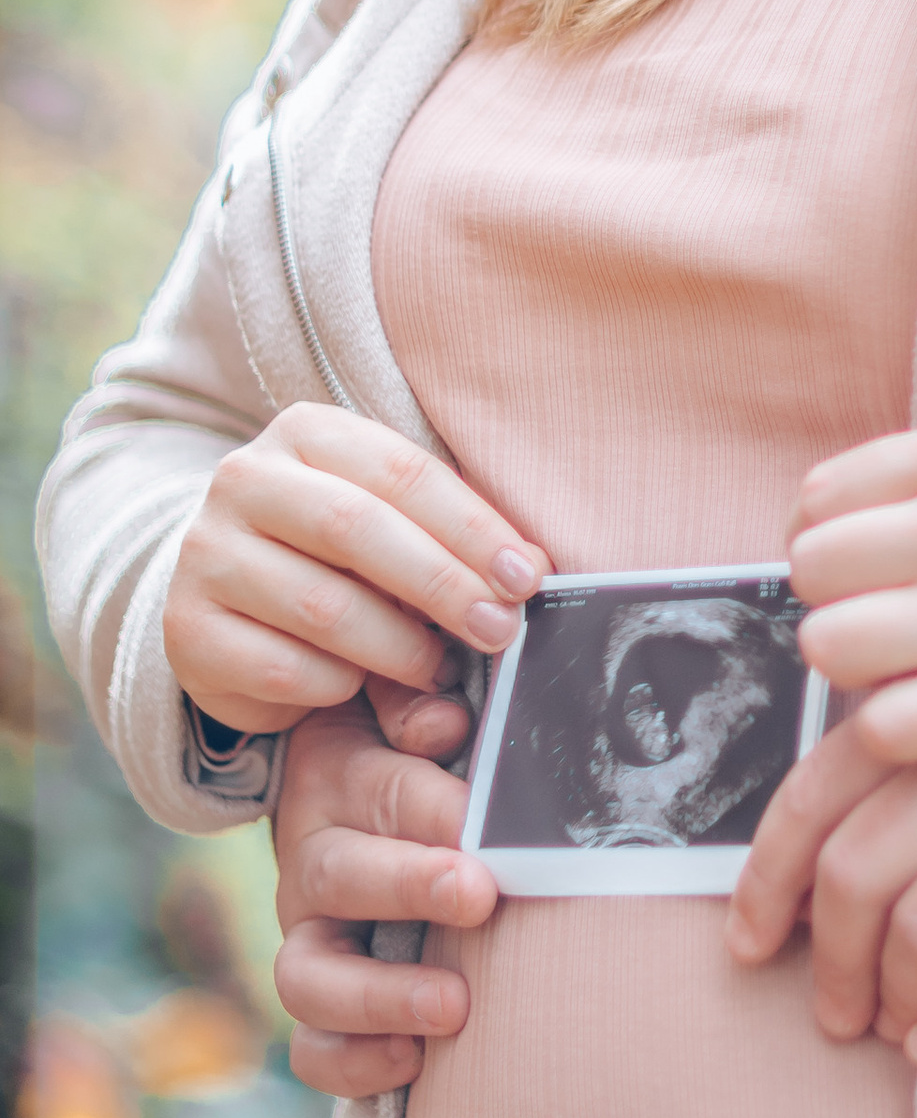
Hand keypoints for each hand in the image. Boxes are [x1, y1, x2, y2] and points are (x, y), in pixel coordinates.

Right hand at [164, 404, 547, 738]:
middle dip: (442, 584)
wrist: (231, 595)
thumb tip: (530, 570)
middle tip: (500, 630)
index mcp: (305, 432)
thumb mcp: (395, 523)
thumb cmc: (341, 553)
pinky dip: (338, 684)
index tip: (528, 576)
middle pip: (356, 528)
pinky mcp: (185, 629)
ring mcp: (205, 554)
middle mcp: (243, 480)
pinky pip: (284, 668)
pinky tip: (357, 684)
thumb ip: (453, 538)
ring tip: (435, 666)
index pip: (401, 471)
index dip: (473, 527)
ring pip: (322, 606)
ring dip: (398, 647)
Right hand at [271, 698, 494, 1094]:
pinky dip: (352, 1063)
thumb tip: (443, 724)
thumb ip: (423, 712)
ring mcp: (308, 936)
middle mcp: (314, 859)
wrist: (356, 806)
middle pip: (341, 876)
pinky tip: (414, 1061)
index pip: (383, 788)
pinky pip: (312, 1048)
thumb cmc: (420, 756)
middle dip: (410, 887)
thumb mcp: (411, 715)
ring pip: (309, 975)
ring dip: (380, 994)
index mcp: (342, 778)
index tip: (487, 823)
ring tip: (453, 1006)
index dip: (436, 808)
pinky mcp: (317, 1001)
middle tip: (476, 894)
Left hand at [789, 420, 916, 766]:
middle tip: (889, 627)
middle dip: (839, 605)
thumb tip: (828, 536)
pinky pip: (884, 725)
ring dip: (859, 671)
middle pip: (811, 572)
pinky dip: (897, 731)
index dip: (830, 544)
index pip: (817, 501)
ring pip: (830, 647)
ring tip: (910, 672)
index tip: (864, 574)